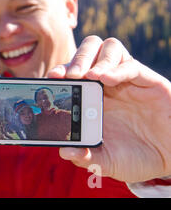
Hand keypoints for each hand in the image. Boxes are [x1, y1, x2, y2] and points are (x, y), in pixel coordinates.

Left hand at [48, 36, 170, 182]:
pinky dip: (117, 69)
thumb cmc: (136, 158)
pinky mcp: (148, 81)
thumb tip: (64, 151)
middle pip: (88, 51)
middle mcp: (107, 84)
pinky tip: (107, 79)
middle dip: (75, 59)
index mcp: (91, 97)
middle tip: (67, 75)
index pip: (72, 72)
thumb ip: (86, 157)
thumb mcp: (107, 161)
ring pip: (109, 47)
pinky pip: (131, 65)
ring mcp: (127, 80)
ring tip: (88, 76)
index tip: (51, 78)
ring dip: (94, 58)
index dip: (61, 70)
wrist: (170, 160)